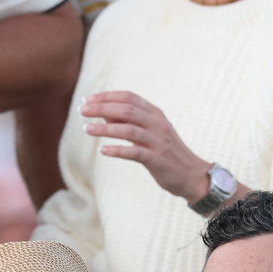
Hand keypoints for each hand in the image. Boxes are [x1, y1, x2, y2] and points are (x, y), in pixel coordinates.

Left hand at [80, 91, 210, 202]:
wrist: (191, 174)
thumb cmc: (165, 152)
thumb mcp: (149, 132)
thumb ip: (128, 122)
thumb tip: (104, 113)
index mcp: (155, 113)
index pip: (129, 97)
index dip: (107, 97)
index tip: (87, 101)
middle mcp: (157, 123)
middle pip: (127, 110)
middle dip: (102, 108)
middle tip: (82, 111)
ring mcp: (158, 141)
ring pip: (128, 129)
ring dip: (105, 128)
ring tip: (86, 129)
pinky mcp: (157, 159)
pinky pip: (135, 152)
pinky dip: (118, 150)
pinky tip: (103, 151)